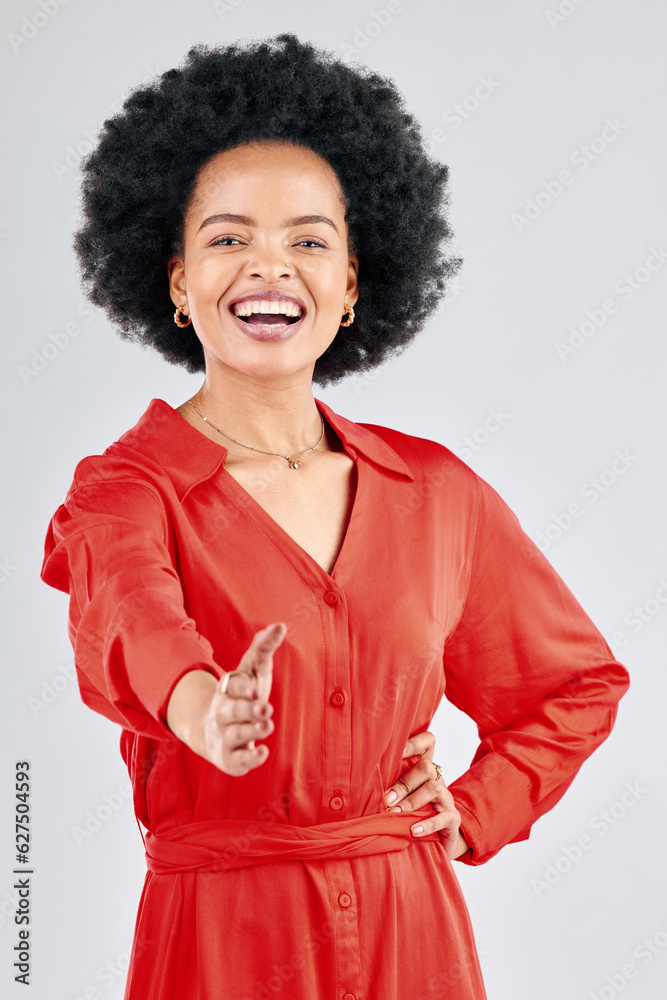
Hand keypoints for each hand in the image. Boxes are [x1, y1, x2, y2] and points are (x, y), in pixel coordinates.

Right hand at [166, 621, 286, 775]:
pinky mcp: (230, 759)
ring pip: (235, 735)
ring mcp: (225, 736)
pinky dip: (249, 759)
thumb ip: (264, 648)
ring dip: (251, 731)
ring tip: (267, 725)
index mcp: (229, 689)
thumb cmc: (242, 695)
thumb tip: (280, 625)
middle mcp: (223, 713)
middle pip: (231, 711)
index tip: (254, 688)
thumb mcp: (252, 670)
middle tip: (265, 708)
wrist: (212, 731)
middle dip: (248, 710)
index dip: (242, 687)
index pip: (232, 685)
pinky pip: (237, 762)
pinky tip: (262, 752)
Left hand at [383, 730, 469, 859]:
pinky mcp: (452, 817)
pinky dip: (426, 824)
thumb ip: (389, 785)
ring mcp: (446, 797)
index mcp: (424, 768)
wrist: (440, 837)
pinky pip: (443, 817)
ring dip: (411, 801)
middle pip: (426, 768)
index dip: (415, 742)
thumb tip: (361, 782)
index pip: (427, 742)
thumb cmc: (414, 811)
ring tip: (395, 813)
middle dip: (404, 783)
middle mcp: (437, 778)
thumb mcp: (402, 794)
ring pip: (434, 789)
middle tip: (387, 798)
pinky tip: (412, 830)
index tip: (399, 751)